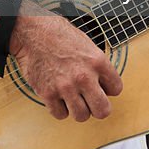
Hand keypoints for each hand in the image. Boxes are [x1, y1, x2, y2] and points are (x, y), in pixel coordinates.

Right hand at [9, 8, 122, 122]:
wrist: (33, 32)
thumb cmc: (58, 34)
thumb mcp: (86, 43)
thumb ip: (97, 65)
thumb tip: (102, 82)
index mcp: (97, 61)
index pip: (116, 89)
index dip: (109, 90)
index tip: (102, 88)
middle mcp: (84, 76)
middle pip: (103, 110)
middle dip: (98, 108)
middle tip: (92, 102)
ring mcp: (66, 87)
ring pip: (81, 116)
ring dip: (78, 110)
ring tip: (73, 99)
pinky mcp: (48, 93)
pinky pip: (60, 114)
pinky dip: (60, 109)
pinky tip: (59, 98)